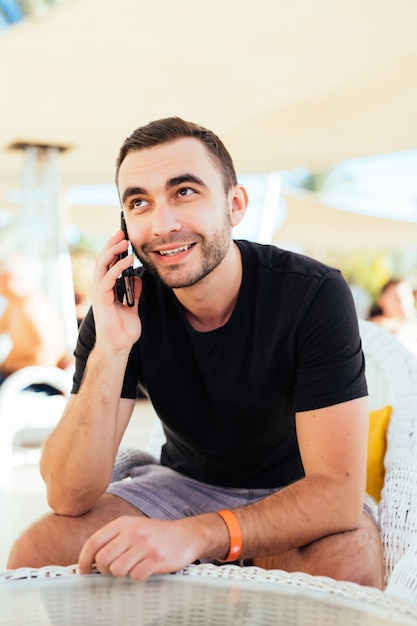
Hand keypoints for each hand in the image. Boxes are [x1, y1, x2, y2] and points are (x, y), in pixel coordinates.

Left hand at [78, 516, 198, 580]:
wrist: (186, 534)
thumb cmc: (155, 534)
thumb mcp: (133, 527)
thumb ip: (113, 539)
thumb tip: (89, 560)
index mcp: (123, 522)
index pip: (93, 542)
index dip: (84, 560)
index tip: (83, 572)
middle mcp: (133, 532)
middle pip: (102, 560)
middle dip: (104, 570)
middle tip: (113, 570)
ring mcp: (145, 545)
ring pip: (117, 570)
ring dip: (122, 574)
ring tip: (132, 567)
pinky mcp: (157, 559)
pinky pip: (136, 576)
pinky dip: (138, 577)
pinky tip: (145, 569)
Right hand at [91, 231, 141, 352]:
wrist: (119, 346)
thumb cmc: (123, 330)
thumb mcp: (133, 306)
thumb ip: (133, 292)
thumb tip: (136, 278)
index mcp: (107, 289)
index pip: (108, 264)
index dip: (115, 250)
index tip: (124, 238)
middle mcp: (101, 288)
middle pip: (103, 260)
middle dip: (112, 245)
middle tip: (122, 233)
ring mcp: (99, 293)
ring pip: (102, 266)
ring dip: (112, 252)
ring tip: (123, 241)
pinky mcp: (101, 300)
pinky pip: (108, 279)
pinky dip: (117, 268)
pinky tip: (127, 261)